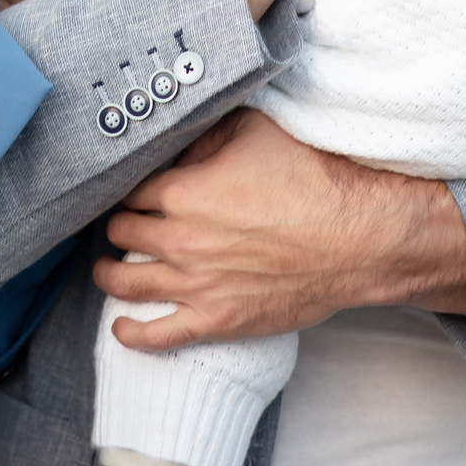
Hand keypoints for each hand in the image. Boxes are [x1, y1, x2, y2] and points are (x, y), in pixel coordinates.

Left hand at [92, 109, 465, 350]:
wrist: (357, 237)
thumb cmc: (313, 179)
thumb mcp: (255, 131)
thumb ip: (207, 133)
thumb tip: (180, 143)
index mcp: (182, 190)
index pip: (128, 188)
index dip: (125, 185)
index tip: (126, 187)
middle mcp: (178, 238)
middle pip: (121, 232)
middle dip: (117, 225)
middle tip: (121, 222)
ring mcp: (194, 284)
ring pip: (125, 281)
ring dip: (109, 273)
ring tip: (108, 268)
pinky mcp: (216, 320)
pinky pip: (158, 334)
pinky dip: (131, 332)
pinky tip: (121, 326)